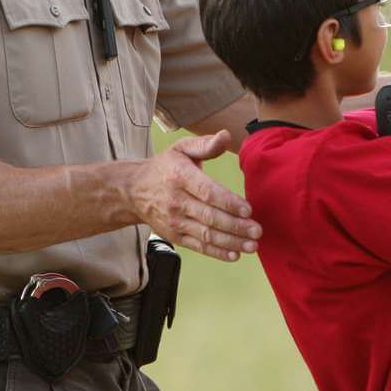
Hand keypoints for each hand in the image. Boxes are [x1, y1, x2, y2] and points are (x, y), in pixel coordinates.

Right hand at [127, 130, 261, 261]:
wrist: (133, 190)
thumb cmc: (165, 166)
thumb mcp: (181, 148)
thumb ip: (205, 144)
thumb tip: (226, 135)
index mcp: (180, 176)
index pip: (207, 192)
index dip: (229, 202)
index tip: (248, 209)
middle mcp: (176, 201)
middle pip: (210, 217)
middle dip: (236, 226)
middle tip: (257, 230)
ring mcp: (174, 221)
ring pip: (206, 235)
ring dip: (231, 242)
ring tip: (252, 245)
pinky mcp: (174, 235)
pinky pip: (198, 246)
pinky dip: (217, 252)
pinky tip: (235, 254)